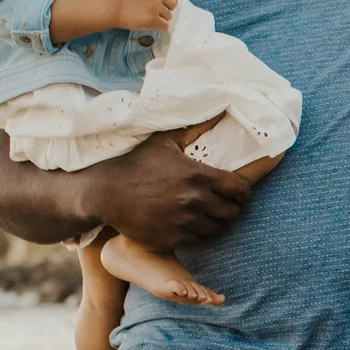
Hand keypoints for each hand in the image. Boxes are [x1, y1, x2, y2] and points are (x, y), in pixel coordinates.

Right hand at [80, 131, 252, 249]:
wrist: (106, 193)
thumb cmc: (136, 164)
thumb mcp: (164, 141)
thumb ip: (195, 128)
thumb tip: (221, 110)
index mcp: (198, 176)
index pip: (240, 189)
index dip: (243, 191)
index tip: (238, 191)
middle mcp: (195, 201)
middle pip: (233, 212)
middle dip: (231, 207)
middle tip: (223, 202)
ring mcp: (184, 222)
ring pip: (218, 228)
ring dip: (215, 221)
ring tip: (207, 213)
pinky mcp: (173, 238)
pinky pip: (198, 239)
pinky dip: (197, 232)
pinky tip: (188, 222)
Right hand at [115, 0, 179, 33]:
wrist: (115, 9)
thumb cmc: (129, 0)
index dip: (167, 0)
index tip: (159, 3)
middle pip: (173, 4)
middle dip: (165, 9)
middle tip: (153, 11)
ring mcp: (155, 7)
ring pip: (169, 16)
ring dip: (160, 18)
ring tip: (148, 16)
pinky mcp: (153, 19)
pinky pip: (165, 25)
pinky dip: (158, 26)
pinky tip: (149, 22)